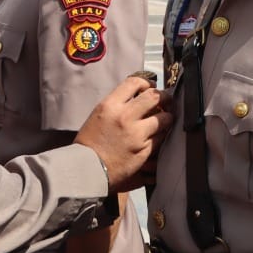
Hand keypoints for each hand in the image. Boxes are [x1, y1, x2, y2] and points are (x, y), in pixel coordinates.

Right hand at [74, 76, 171, 190]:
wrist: (86, 169)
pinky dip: (162, 135)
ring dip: (166, 117)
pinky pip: (161, 137)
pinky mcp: (144, 150)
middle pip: (154, 97)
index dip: (147, 83)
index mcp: (110, 105)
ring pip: (164, 118)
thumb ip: (117, 105)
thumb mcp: (99, 115)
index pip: (135, 83)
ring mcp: (136, 134)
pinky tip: (159, 135)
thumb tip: (138, 98)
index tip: (151, 87)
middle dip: (164, 97)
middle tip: (166, 100)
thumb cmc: (89, 143)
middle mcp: (125, 116)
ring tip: (165, 119)